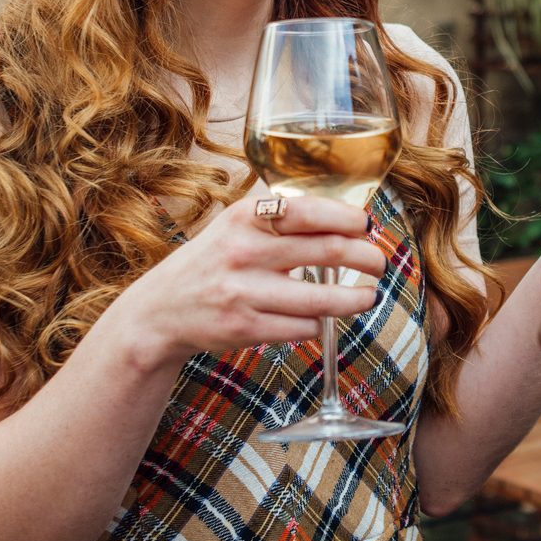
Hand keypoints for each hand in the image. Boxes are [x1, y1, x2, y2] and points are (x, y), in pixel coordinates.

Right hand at [111, 190, 387, 370]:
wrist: (160, 310)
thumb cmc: (212, 262)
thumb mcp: (236, 226)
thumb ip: (281, 218)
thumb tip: (347, 219)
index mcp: (245, 218)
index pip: (311, 211)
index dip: (349, 219)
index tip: (367, 227)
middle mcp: (244, 252)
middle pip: (328, 252)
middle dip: (366, 258)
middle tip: (379, 263)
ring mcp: (243, 293)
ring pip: (322, 299)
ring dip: (356, 299)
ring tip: (369, 296)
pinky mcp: (244, 329)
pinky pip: (303, 327)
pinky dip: (319, 323)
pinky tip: (320, 317)